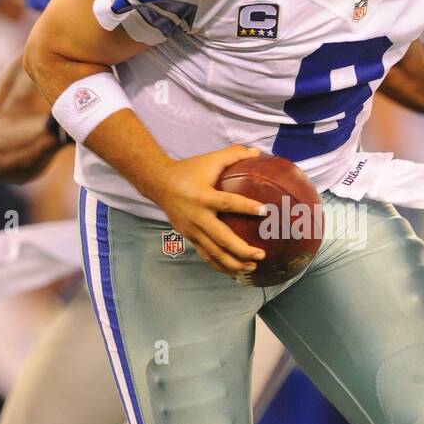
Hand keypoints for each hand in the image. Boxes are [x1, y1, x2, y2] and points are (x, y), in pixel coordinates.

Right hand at [156, 145, 267, 276]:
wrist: (159, 183)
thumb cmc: (188, 170)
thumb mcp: (210, 159)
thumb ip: (233, 154)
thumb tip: (257, 152)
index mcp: (203, 196)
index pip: (227, 203)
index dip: (246, 207)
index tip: (264, 211)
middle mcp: (198, 217)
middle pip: (221, 238)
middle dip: (242, 249)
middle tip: (261, 254)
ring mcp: (192, 230)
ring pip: (214, 253)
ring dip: (233, 263)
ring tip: (253, 267)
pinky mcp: (189, 237)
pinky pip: (206, 256)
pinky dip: (221, 265)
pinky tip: (235, 271)